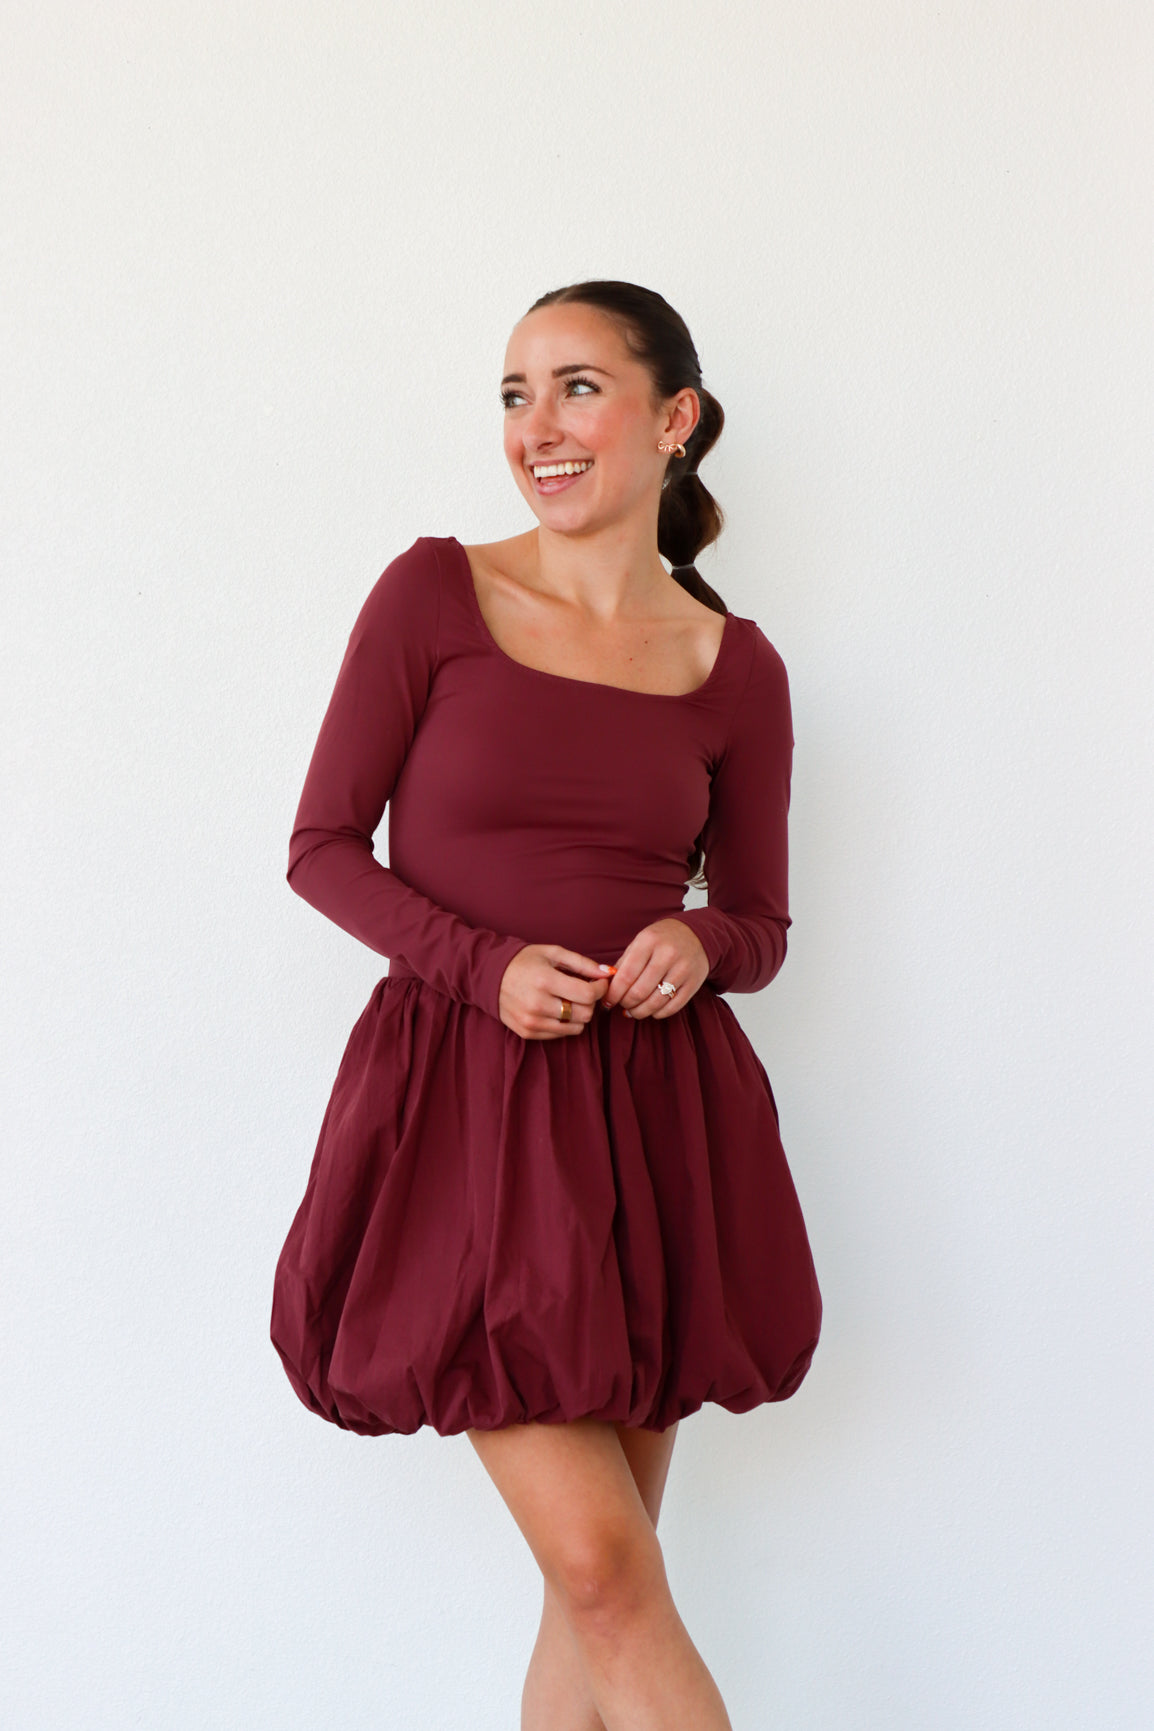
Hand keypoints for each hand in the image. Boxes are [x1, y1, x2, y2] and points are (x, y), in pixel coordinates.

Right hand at [497, 944, 611, 1039]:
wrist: (490, 976)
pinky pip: (560, 1034)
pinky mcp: (527, 1032)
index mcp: (545, 980)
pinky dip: (564, 1023)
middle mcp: (538, 1004)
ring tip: (568, 999)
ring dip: (579, 1014)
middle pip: (585, 1014)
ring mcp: (531, 1021)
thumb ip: (583, 963)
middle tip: (583, 990)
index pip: (588, 994)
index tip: (599, 982)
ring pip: (576, 1028)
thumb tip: (609, 973)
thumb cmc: (524, 961)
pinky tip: (555, 1008)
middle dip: (590, 1002)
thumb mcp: (553, 953)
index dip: (600, 989)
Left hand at [602, 918, 709, 1019]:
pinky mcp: (694, 983)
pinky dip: (658, 1013)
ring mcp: (683, 969)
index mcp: (649, 941)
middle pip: (640, 991)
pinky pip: (672, 1007)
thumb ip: (624, 963)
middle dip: (626, 1003)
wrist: (697, 935)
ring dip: (640, 1012)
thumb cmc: (662, 940)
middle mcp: (667, 954)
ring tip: (633, 1011)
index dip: (614, 993)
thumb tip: (607, 987)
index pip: (626, 975)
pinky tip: (651, 1010)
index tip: (607, 1001)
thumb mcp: (641, 942)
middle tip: (622, 1005)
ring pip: (656, 1002)